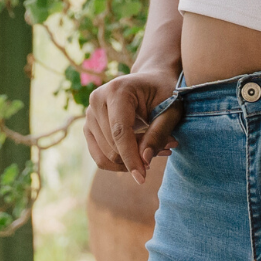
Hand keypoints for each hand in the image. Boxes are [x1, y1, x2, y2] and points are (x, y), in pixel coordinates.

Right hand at [84, 67, 184, 183]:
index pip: (120, 132)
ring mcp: (89, 114)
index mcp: (117, 90)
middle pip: (113, 146)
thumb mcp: (171, 111)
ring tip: (156, 150)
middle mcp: (97, 99)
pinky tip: (140, 154)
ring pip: (106, 155)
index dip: (131, 157)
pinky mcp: (89, 127)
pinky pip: (100, 157)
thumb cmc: (165, 93)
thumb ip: (158, 134)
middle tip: (167, 149)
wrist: (152, 81)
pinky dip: (121, 162)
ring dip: (131, 160)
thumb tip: (144, 161)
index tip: (142, 179)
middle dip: (138, 157)